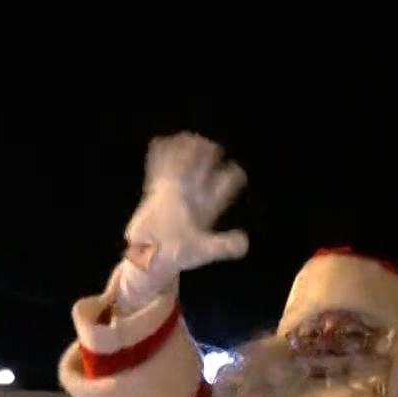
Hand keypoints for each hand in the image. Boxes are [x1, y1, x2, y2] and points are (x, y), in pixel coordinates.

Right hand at [115, 134, 248, 311]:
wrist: (152, 260)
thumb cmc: (180, 256)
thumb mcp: (205, 251)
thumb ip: (224, 246)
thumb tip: (245, 244)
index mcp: (207, 207)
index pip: (225, 185)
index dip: (230, 174)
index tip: (230, 168)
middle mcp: (193, 196)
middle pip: (204, 168)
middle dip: (205, 155)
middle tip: (204, 143)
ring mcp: (175, 193)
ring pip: (181, 166)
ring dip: (183, 151)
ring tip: (184, 137)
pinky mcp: (156, 193)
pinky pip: (158, 171)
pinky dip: (159, 157)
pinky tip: (158, 141)